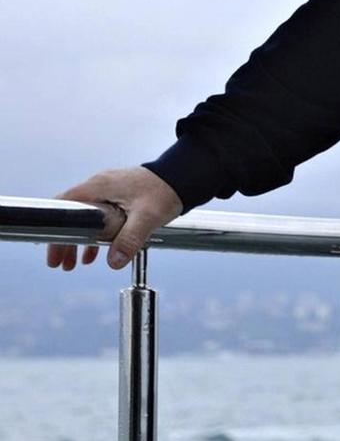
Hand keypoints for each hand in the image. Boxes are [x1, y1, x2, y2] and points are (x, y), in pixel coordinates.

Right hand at [45, 167, 182, 270]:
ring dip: (78, 241)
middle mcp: (98, 187)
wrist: (184, 176)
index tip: (55, 253)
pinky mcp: (118, 197)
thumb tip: (113, 262)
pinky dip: (94, 235)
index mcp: (98, 187)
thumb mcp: (148, 217)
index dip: (56, 232)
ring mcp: (108, 192)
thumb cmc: (165, 191)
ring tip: (74, 264)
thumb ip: (130, 239)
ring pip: (84, 219)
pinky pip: (98, 218)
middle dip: (64, 241)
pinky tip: (95, 253)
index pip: (64, 208)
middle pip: (71, 216)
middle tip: (60, 264)